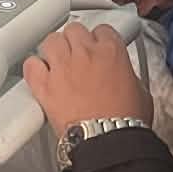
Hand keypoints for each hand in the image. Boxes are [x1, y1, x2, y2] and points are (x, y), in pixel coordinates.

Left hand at [23, 23, 150, 136]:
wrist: (109, 141)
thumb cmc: (126, 122)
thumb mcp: (140, 90)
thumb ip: (128, 75)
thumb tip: (124, 78)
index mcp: (111, 51)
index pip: (102, 30)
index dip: (99, 39)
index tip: (97, 47)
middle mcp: (85, 54)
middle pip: (74, 30)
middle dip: (75, 40)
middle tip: (77, 53)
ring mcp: (63, 68)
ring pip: (51, 40)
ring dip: (54, 49)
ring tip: (57, 60)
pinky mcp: (45, 86)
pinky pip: (31, 65)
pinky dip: (34, 67)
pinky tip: (39, 72)